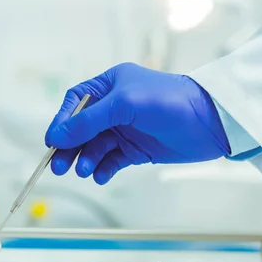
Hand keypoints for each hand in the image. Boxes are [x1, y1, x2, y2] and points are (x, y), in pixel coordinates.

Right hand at [45, 63, 229, 183]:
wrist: (209, 122)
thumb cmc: (169, 101)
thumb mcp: (124, 104)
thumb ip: (89, 121)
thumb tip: (57, 136)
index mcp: (110, 85)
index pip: (76, 103)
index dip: (62, 122)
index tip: (52, 142)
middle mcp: (115, 106)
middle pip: (82, 128)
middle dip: (70, 147)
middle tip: (59, 166)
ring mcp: (126, 129)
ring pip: (95, 147)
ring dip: (87, 159)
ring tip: (85, 171)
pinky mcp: (137, 149)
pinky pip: (112, 160)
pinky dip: (104, 169)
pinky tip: (101, 175)